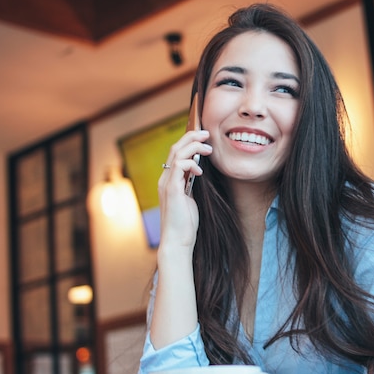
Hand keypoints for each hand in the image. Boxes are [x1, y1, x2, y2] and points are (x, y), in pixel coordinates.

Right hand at [158, 129, 210, 246]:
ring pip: (176, 154)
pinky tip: (201, 170)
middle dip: (191, 137)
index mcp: (169, 180)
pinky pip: (178, 168)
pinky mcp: (171, 191)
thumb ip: (191, 184)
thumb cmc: (186, 223)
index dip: (189, 141)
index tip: (204, 137)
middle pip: (175, 148)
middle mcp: (165, 179)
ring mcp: (166, 184)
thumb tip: (200, 171)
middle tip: (207, 133)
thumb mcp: (191, 199)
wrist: (178, 241)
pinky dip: (190, 163)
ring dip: (194, 147)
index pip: (176, 153)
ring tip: (209, 148)